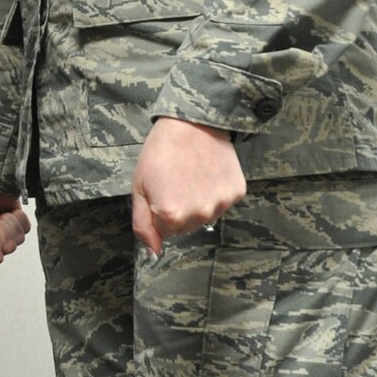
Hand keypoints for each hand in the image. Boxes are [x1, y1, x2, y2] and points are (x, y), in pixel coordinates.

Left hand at [131, 118, 245, 256]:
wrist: (192, 122)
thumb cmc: (161, 151)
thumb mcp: (140, 189)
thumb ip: (143, 225)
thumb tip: (153, 253)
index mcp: (172, 216)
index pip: (165, 232)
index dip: (159, 212)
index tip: (161, 190)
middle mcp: (200, 215)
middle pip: (186, 227)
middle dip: (179, 210)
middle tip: (175, 181)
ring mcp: (221, 204)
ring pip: (205, 216)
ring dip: (197, 202)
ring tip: (191, 175)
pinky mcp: (236, 192)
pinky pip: (221, 202)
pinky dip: (215, 192)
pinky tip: (207, 173)